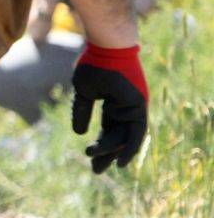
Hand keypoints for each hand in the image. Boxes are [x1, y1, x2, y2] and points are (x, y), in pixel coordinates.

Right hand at [72, 42, 147, 172]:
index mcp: (115, 102)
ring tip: (96, 165)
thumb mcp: (84, 92)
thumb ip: (82, 111)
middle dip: (106, 155)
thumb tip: (78, 132)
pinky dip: (130, 148)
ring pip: (126, 137)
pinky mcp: (139, 106)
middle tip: (95, 171)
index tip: (90, 157)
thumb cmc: (94, 64)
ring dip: (112, 153)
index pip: (109, 129)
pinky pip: (136, 132)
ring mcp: (135, 106)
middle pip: (118, 136)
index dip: (102, 144)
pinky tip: (121, 162)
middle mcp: (127, 107)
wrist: (106, 47)